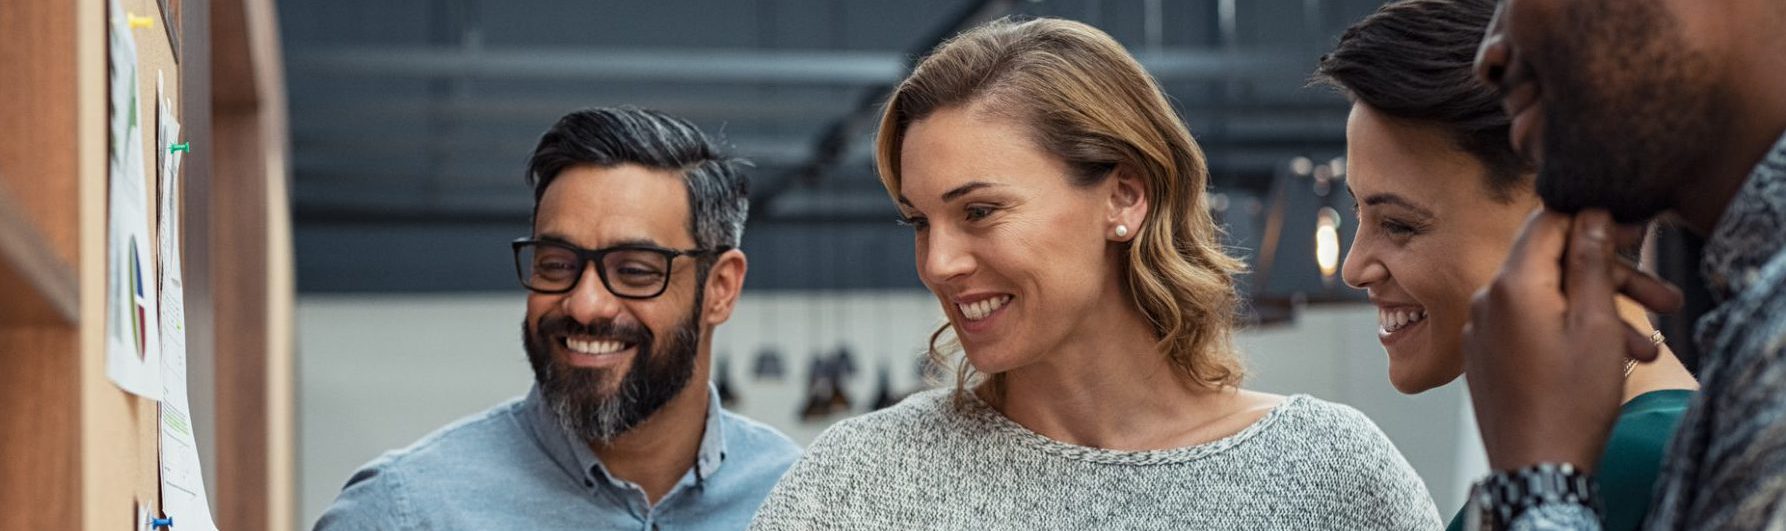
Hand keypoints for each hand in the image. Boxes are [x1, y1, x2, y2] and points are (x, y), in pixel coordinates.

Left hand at [1462, 209, 1682, 471]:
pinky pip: (1530, 326)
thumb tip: (1591, 216)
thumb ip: (1591, 263)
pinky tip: (1612, 358)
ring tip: (1651, 346)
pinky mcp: (1486, 353)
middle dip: (1611, 279)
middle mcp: (1486, 299)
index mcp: (1511, 284)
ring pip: (1547, 299)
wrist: (1537, 467)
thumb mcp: (1597, 324)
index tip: (1631, 233)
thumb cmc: (1572, 401)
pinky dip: (1569, 332)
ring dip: (1599, 313)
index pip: (1546, 221)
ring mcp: (1482, 328)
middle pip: (1552, 265)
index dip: (1592, 221)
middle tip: (1665, 296)